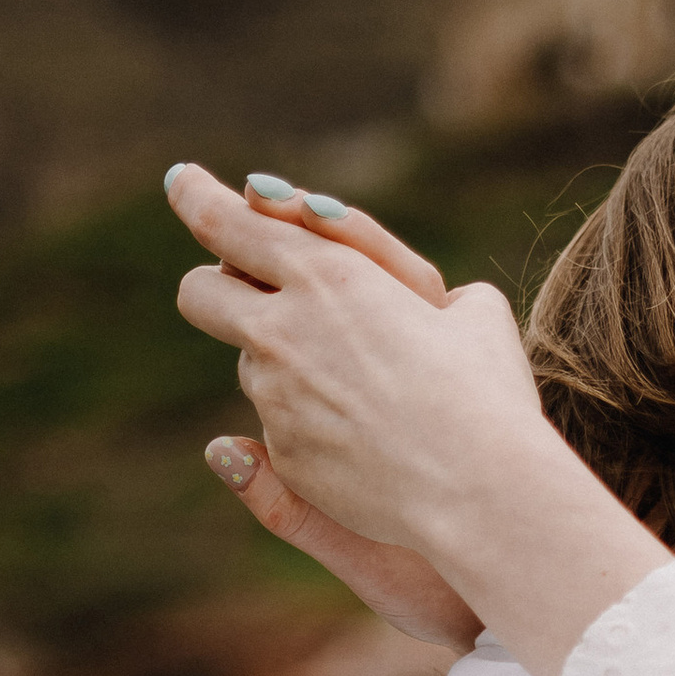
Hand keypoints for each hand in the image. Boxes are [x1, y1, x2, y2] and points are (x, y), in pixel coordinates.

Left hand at [189, 178, 476, 646]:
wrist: (483, 492)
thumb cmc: (490, 393)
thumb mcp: (471, 311)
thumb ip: (410, 283)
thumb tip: (388, 290)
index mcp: (327, 274)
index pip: (227, 222)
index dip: (197, 197)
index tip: (184, 183)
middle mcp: (282, 330)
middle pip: (200, 292)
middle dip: (218, 287)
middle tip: (254, 293)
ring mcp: (275, 397)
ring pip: (252, 366)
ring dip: (286, 365)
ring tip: (362, 390)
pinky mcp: (284, 454)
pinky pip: (280, 430)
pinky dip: (313, 427)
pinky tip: (371, 444)